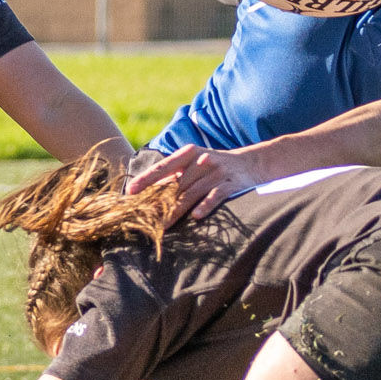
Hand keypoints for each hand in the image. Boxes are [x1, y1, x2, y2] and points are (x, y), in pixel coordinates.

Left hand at [124, 144, 265, 220]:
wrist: (250, 163)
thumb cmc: (213, 166)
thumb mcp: (194, 163)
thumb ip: (173, 175)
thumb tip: (144, 191)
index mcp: (188, 154)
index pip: (163, 167)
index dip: (146, 179)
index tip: (130, 192)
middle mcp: (201, 161)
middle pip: (175, 185)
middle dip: (159, 203)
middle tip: (144, 218)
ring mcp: (216, 172)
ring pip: (191, 194)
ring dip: (176, 211)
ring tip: (162, 226)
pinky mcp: (230, 184)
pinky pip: (216, 196)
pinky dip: (206, 206)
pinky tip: (196, 216)